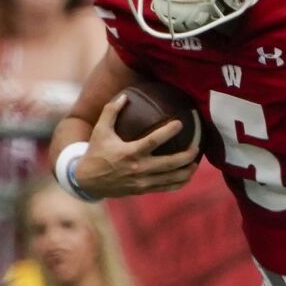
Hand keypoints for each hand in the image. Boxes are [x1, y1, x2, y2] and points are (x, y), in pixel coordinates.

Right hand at [71, 92, 201, 197]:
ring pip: (172, 178)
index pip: (154, 141)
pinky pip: (167, 188)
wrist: (87, 181)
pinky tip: (187, 175)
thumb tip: (124, 95)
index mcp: (129, 152)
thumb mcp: (100, 130)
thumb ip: (111, 112)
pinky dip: (180, 182)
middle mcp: (139, 168)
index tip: (180, 123)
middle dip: (187, 155)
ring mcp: (143, 181)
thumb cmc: (96, 152)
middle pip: (170, 163)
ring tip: (197, 162)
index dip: (169, 132)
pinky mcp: (144, 190)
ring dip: (187, 171)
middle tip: (197, 146)